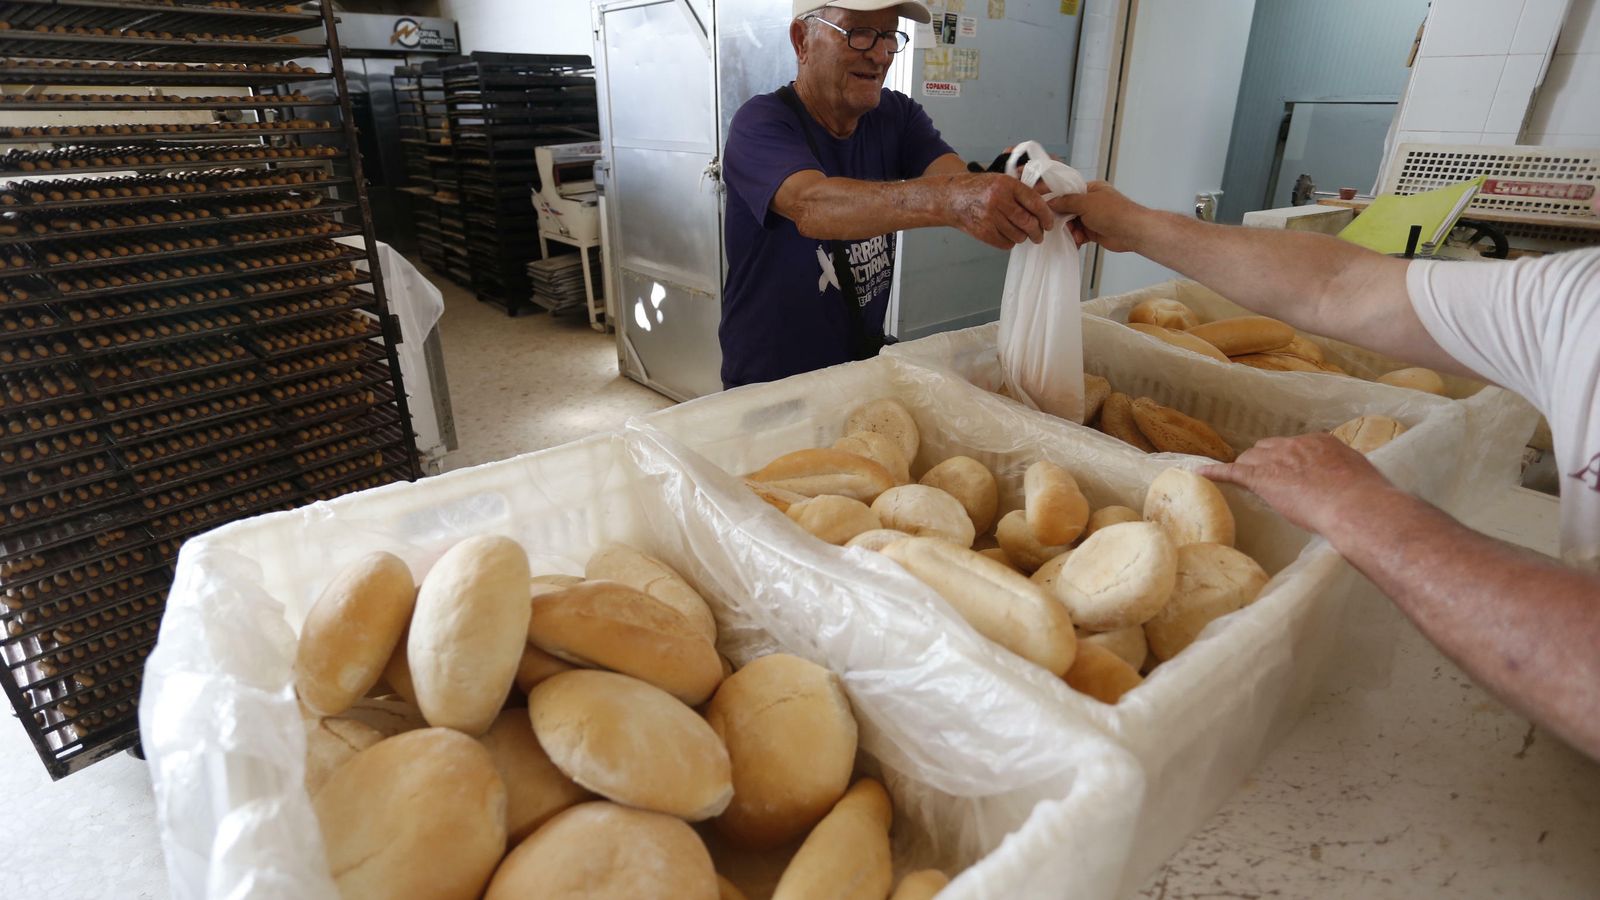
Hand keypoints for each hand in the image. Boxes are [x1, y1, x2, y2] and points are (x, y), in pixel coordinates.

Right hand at [945, 173, 1055, 248]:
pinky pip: (1006, 243)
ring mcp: (990, 217)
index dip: (1046, 215)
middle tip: (1039, 235)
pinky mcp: (983, 232)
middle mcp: (998, 200)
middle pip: (1028, 223)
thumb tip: (1045, 205)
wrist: (952, 198)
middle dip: (1038, 232)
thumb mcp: (1000, 180)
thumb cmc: (979, 188)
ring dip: (1023, 237)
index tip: (1049, 223)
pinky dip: (1010, 242)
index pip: (1034, 202)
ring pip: (1019, 236)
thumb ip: (1021, 191)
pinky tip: (1006, 235)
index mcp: (1006, 184)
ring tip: (1020, 233)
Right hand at [1051, 181, 1150, 251]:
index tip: (1048, 207)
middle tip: (1061, 225)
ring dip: (1071, 231)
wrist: (1131, 231)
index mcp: (1092, 189)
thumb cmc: (1114, 213)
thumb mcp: (1086, 202)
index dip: (1058, 199)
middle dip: (1064, 219)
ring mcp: (1093, 217)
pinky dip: (1077, 238)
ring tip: (1075, 235)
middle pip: (1069, 209)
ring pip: (1073, 223)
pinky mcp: (1094, 232)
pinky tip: (1078, 241)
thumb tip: (1052, 202)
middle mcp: (1092, 202)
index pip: (1069, 192)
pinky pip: (1079, 234)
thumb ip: (1066, 202)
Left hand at [1200, 433, 1396, 536]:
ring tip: (1242, 481)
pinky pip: (1231, 472)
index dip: (1291, 460)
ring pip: (1251, 457)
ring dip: (1247, 469)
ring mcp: (1276, 459)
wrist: (1354, 504)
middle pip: (1269, 448)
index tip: (1293, 471)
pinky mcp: (1261, 478)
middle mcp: (1295, 445)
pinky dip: (1215, 472)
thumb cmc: (1366, 498)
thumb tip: (1359, 489)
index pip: (1297, 447)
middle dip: (1265, 461)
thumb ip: (1351, 478)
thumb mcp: (1362, 480)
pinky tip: (1199, 473)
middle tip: (1268, 480)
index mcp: (1320, 443)